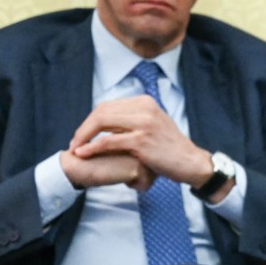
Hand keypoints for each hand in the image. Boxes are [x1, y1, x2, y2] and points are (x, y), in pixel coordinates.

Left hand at [68, 95, 212, 186]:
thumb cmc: (170, 148)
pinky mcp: (141, 141)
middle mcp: (144, 108)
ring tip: (76, 148)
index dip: (91, 120)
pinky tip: (83, 154)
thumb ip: (133, 120)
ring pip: (102, 123)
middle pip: (102, 112)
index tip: (83, 134)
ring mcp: (143, 124)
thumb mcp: (154, 125)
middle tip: (75, 142)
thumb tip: (108, 121)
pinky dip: (92, 147)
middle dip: (84, 127)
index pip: (108, 105)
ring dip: (83, 136)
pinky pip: (108, 141)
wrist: (191, 162)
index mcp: (145, 102)